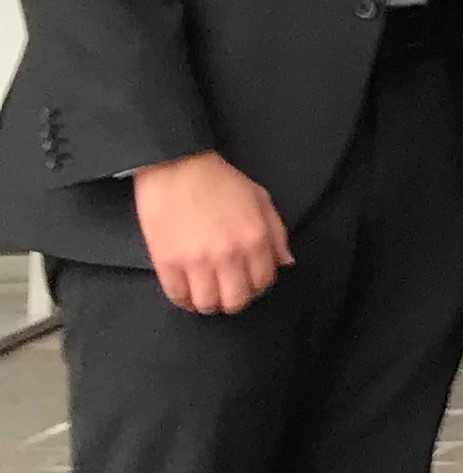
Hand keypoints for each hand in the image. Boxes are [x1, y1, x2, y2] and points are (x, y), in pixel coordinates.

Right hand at [132, 152, 288, 315]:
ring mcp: (196, 261)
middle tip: (228, 290)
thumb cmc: (220, 181)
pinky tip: (188, 290)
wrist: (178, 168)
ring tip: (207, 291)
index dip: (257, 286)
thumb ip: (277, 234)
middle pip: (236, 300)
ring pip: (207, 304)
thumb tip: (285, 262)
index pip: (264, 282)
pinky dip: (184, 299)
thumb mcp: (261, 200)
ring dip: (209, 302)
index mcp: (255, 239)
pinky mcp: (167, 263)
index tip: (249, 281)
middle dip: (235, 299)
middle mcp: (229, 254)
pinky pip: (177, 296)